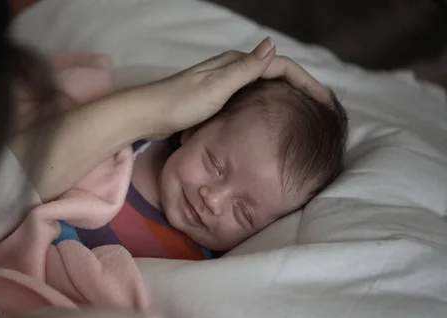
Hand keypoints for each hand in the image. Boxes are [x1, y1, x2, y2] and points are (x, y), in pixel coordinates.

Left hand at [144, 37, 330, 137]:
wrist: (147, 115)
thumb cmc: (178, 103)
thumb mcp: (215, 87)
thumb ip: (244, 69)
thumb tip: (271, 45)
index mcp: (234, 63)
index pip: (280, 65)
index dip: (306, 81)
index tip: (324, 101)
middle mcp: (231, 69)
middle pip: (275, 73)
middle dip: (300, 86)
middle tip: (321, 108)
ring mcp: (223, 83)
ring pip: (263, 85)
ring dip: (285, 95)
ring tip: (303, 113)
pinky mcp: (216, 98)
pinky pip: (250, 97)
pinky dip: (266, 104)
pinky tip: (269, 119)